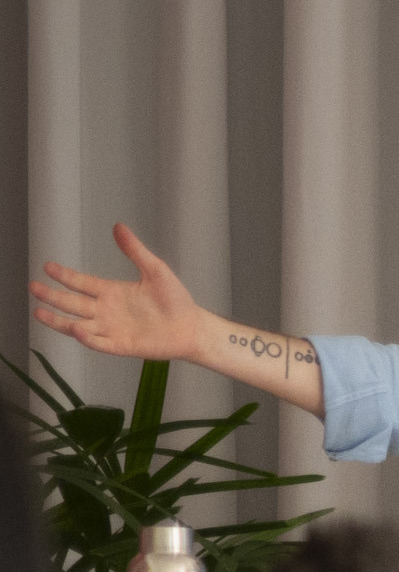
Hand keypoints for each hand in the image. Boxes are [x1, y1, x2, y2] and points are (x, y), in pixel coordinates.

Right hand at [32, 224, 208, 362]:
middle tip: (33, 287)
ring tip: (38, 312)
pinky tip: (75, 329)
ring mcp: (112, 329)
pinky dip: (86, 337)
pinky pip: (99, 342)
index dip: (64, 276)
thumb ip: (135, 250)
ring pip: (77, 325)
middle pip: (72, 303)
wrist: (192, 326)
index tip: (47, 267)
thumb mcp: (155, 270)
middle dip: (52, 296)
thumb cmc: (175, 299)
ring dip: (58, 320)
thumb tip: (119, 226)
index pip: (81, 283)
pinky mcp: (121, 345)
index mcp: (111, 292)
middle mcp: (106, 311)